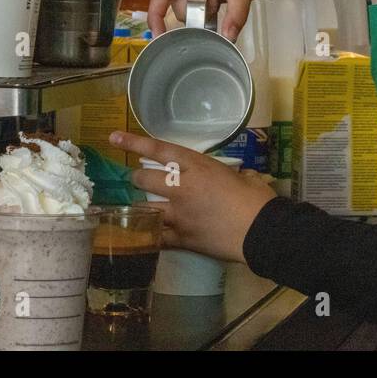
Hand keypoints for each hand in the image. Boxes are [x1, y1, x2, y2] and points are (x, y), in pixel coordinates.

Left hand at [111, 130, 276, 262]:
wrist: (263, 233)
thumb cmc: (258, 200)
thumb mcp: (245, 177)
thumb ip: (234, 174)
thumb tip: (240, 177)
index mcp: (198, 167)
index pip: (159, 150)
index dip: (134, 143)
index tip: (114, 138)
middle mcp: (182, 188)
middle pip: (144, 179)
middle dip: (138, 179)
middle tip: (141, 181)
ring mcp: (178, 215)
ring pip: (145, 208)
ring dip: (142, 207)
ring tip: (142, 208)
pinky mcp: (181, 239)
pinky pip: (157, 236)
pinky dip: (150, 235)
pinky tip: (143, 235)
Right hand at [147, 0, 268, 40]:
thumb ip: (235, 16)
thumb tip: (228, 37)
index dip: (156, 17)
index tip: (158, 36)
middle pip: (173, 3)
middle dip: (194, 11)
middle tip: (216, 3)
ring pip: (182, 5)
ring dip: (200, 9)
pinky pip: (189, 4)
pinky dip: (202, 7)